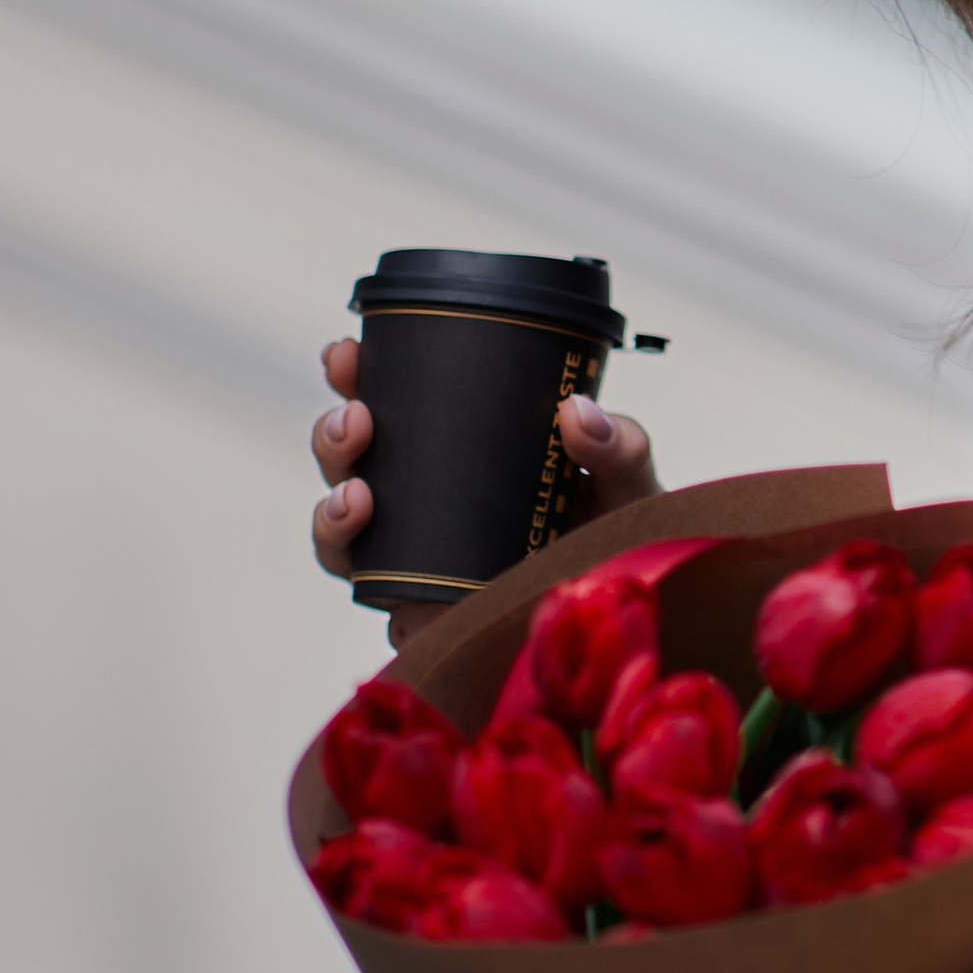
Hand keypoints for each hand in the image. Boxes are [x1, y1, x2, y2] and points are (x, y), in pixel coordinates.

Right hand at [311, 340, 660, 644]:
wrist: (640, 598)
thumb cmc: (622, 525)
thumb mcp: (625, 475)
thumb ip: (616, 444)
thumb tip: (577, 412)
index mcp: (459, 448)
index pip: (389, 404)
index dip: (354, 378)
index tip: (346, 354)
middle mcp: (424, 501)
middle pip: (349, 466)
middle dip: (333, 437)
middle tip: (356, 420)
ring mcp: (420, 561)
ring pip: (344, 537)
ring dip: (332, 513)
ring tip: (356, 497)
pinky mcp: (431, 617)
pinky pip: (383, 609)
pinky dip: (375, 592)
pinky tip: (392, 587)